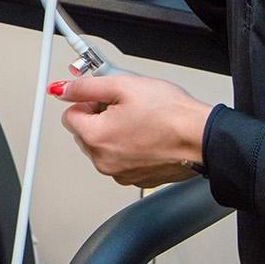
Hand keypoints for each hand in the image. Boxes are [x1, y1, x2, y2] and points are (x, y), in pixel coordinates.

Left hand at [55, 73, 210, 187]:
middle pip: (84, 133)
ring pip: (103, 147)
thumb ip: (87, 86)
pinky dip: (128, 147)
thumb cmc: (171, 114)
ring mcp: (120, 173)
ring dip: (113, 132)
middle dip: (98, 117)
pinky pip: (120, 159)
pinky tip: (147, 134)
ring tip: (139, 118)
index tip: (102, 96)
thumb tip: (63, 89)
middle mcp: (103, 161)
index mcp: (95, 138)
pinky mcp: (136, 178)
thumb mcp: (123, 85)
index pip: (69, 116)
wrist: (201, 137)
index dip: (86, 101)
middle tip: (124, 104)